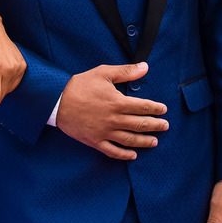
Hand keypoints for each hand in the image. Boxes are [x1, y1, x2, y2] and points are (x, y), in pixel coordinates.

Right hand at [54, 63, 168, 160]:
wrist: (56, 101)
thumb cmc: (79, 85)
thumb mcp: (102, 73)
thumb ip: (125, 72)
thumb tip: (145, 67)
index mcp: (117, 102)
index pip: (143, 107)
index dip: (156, 108)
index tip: (163, 110)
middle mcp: (114, 119)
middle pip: (140, 124)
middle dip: (155, 125)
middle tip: (165, 126)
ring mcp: (105, 132)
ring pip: (130, 140)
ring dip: (145, 141)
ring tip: (155, 141)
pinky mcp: (95, 141)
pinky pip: (113, 151)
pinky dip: (124, 155)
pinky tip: (133, 155)